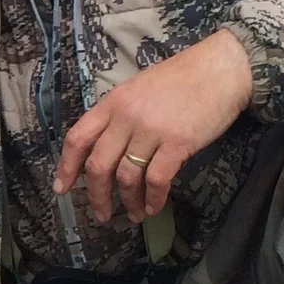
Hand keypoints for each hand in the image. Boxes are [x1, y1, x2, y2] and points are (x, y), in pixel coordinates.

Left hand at [55, 29, 253, 224]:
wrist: (221, 69)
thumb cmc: (182, 78)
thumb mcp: (139, 89)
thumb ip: (120, 115)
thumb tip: (108, 149)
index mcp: (112, 102)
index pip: (78, 138)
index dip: (66, 167)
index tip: (62, 189)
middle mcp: (126, 117)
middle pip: (98, 165)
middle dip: (96, 196)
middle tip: (101, 215)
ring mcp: (151, 130)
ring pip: (126, 177)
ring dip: (128, 201)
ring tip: (134, 214)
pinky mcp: (177, 143)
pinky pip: (156, 180)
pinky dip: (153, 198)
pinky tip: (153, 207)